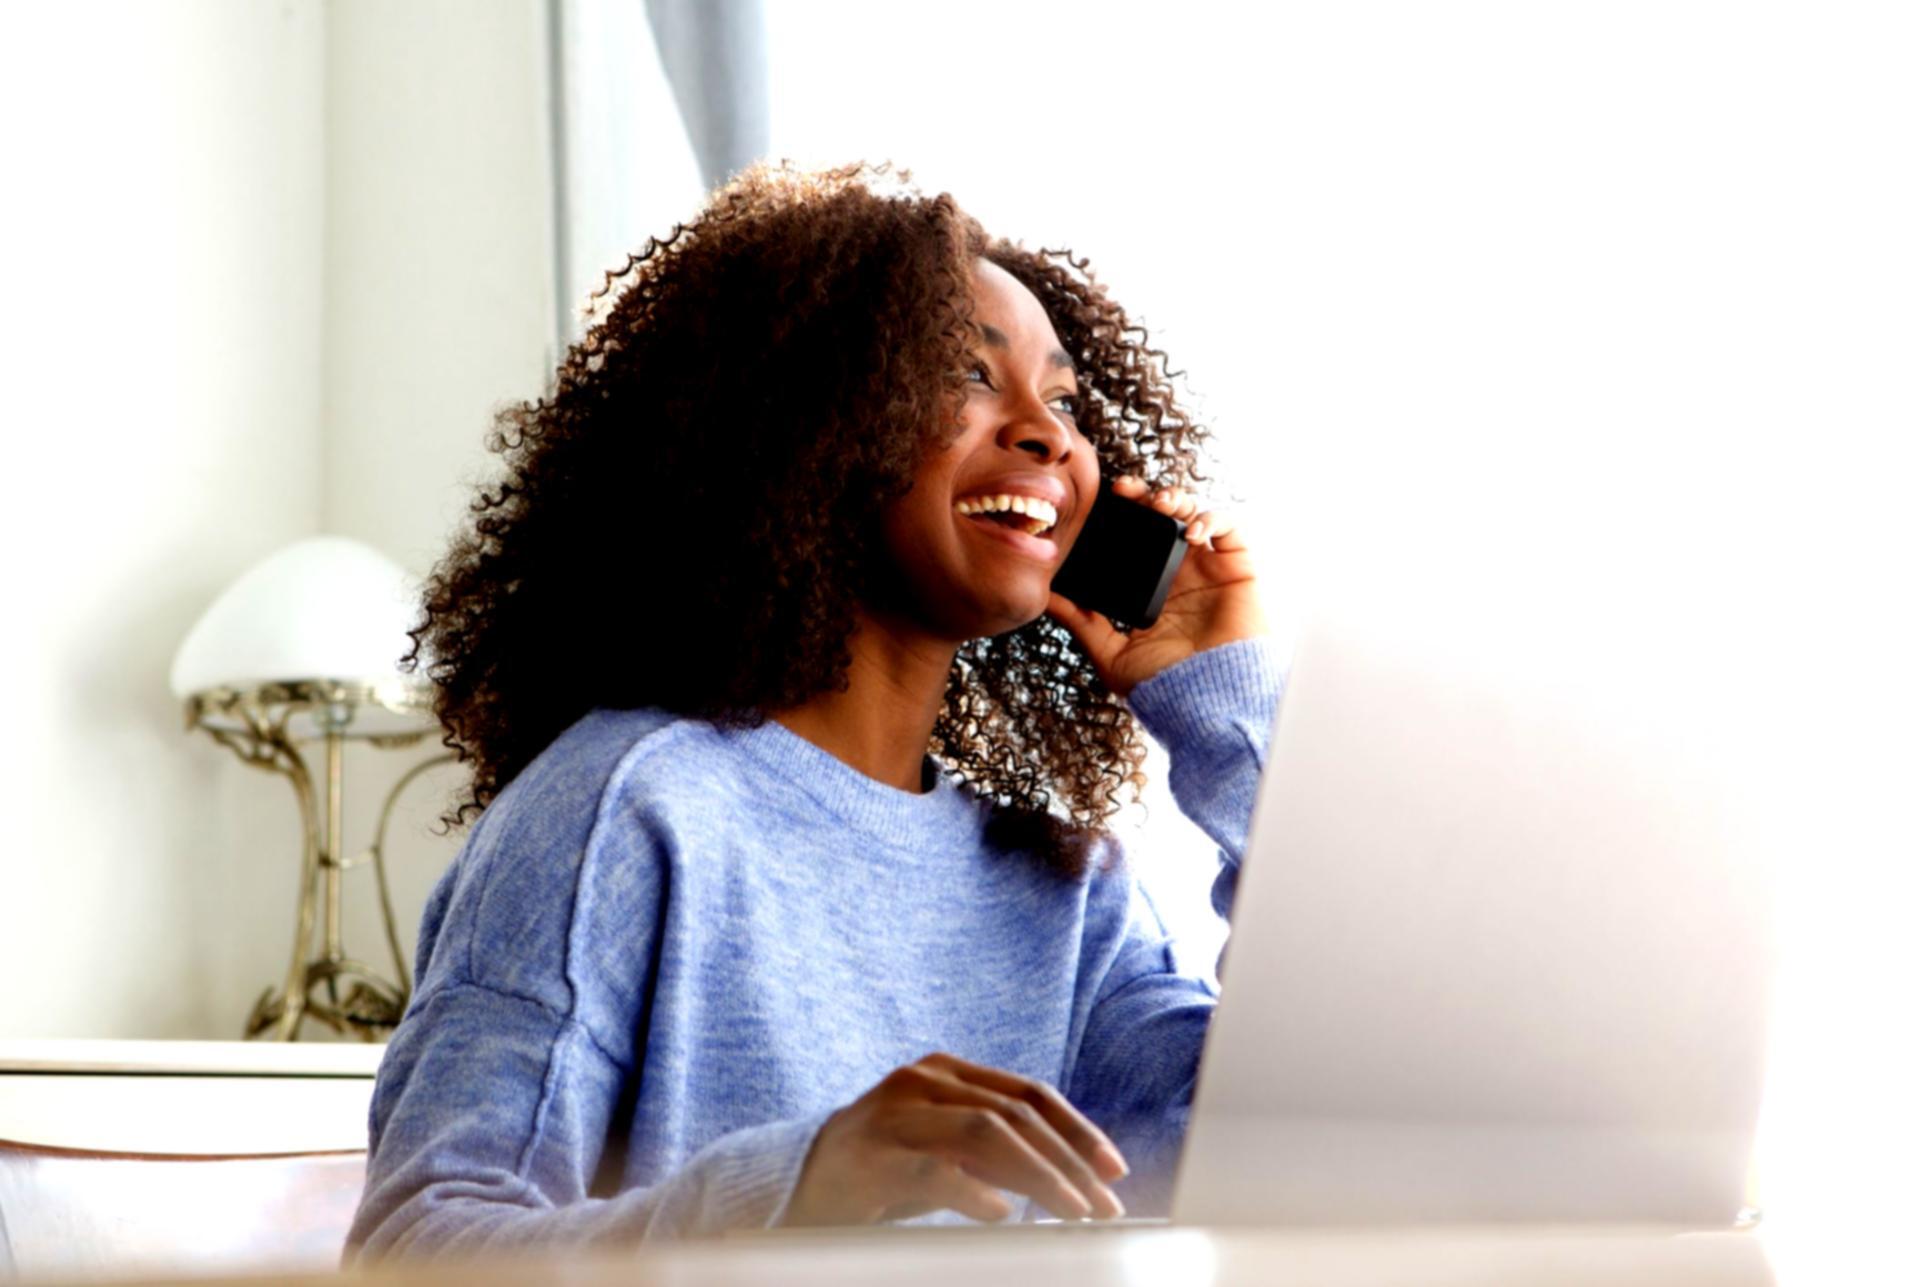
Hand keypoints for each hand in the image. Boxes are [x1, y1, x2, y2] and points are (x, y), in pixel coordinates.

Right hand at [778, 1051, 1129, 1226]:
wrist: (796, 1183)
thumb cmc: (884, 1169)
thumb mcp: (945, 1150)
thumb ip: (996, 1149)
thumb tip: (1073, 1177)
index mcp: (947, 1071)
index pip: (1029, 1093)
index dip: (1077, 1129)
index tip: (1113, 1170)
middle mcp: (923, 1080)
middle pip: (1015, 1114)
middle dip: (1068, 1161)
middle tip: (1102, 1205)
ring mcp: (894, 1114)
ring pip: (985, 1132)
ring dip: (1039, 1175)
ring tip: (1070, 1211)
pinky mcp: (870, 1156)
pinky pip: (933, 1168)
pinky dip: (973, 1190)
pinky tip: (1000, 1213)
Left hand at [1044, 475, 1268, 696]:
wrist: (1208, 703)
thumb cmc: (1165, 687)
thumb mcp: (1110, 652)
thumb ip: (1080, 621)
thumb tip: (1044, 596)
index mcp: (1150, 588)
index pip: (1133, 540)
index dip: (1119, 517)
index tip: (1099, 504)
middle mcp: (1179, 574)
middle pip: (1161, 518)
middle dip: (1143, 497)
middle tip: (1125, 491)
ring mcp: (1209, 568)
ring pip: (1194, 513)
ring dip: (1176, 499)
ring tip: (1160, 504)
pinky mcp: (1238, 568)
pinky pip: (1230, 527)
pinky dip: (1212, 517)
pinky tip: (1193, 530)